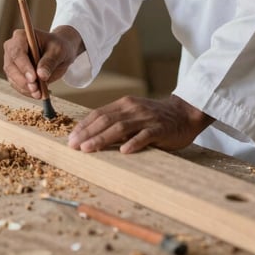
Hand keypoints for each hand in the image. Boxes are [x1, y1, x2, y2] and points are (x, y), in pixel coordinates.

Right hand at [3, 25, 81, 98]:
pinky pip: (17, 85)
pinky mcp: (14, 73)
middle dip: (23, 80)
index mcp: (21, 36)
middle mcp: (12, 48)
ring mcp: (12, 61)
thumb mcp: (58, 51)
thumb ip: (49, 62)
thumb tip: (41, 75)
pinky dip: (26, 91)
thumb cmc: (58, 46)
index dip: (24, 66)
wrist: (58, 52)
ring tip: (39, 94)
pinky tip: (37, 94)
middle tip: (36, 89)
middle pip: (11, 66)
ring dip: (25, 88)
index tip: (33, 78)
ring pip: (12, 77)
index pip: (17, 52)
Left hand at [68, 94, 213, 153]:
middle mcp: (132, 108)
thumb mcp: (133, 115)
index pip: (99, 114)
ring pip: (120, 127)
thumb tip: (92, 136)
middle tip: (73, 146)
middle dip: (87, 133)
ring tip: (89, 149)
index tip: (71, 138)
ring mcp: (146, 118)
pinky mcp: (159, 128)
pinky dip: (133, 143)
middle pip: (105, 120)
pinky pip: (144, 136)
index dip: (84, 126)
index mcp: (124, 104)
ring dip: (102, 138)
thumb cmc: (155, 118)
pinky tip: (123, 151)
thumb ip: (117, 121)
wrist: (184, 114)